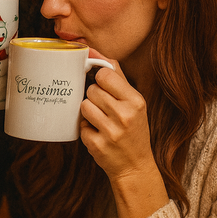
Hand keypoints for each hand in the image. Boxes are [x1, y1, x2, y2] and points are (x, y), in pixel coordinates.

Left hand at [80, 58, 155, 183]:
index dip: (99, 78)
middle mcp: (125, 116)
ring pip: (84, 106)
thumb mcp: (134, 102)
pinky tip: (99, 135)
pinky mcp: (97, 145)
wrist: (135, 166)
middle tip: (104, 109)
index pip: (105, 74)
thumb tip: (94, 51)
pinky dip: (86, 129)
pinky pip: (80, 126)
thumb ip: (116, 76)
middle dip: (94, 97)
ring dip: (88, 112)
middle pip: (92, 90)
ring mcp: (111, 132)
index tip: (102, 85)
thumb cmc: (133, 130)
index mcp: (136, 101)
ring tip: (101, 121)